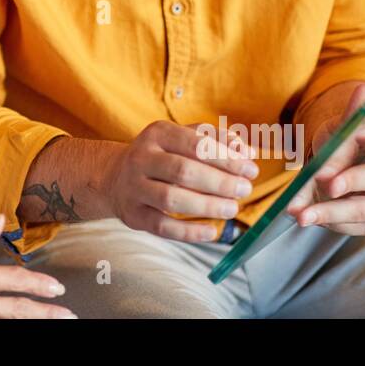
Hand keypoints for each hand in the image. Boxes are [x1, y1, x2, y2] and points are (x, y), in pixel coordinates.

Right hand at [102, 120, 259, 242]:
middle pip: (183, 170)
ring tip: (232, 208)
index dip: (226, 158)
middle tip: (245, 190)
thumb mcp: (181, 138)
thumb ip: (215, 140)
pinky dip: (189, 231)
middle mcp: (141, 158)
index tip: (251, 170)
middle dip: (220, 182)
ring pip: (171, 199)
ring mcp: (134, 187)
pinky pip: (162, 226)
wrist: (114, 177)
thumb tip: (248, 151)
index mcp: (157, 133)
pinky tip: (212, 231)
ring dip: (207, 205)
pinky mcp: (133, 214)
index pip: (195, 143)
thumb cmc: (160, 156)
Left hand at [286, 81, 364, 235]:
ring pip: (364, 208)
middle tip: (328, 181)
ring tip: (302, 213)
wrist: (343, 165)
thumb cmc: (348, 141)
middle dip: (352, 179)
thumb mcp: (346, 125)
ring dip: (331, 210)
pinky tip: (305, 216)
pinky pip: (352, 225)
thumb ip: (353, 114)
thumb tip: (364, 90)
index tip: (364, 137)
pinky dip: (327, 222)